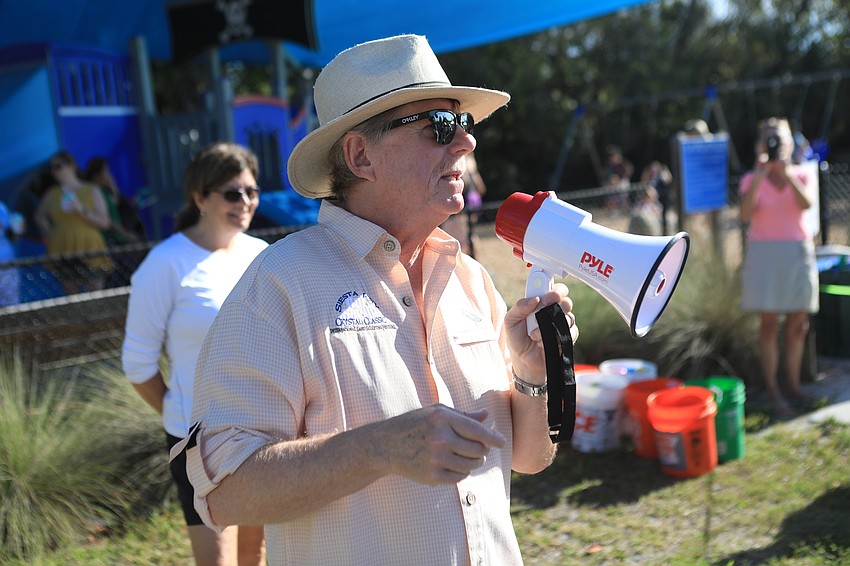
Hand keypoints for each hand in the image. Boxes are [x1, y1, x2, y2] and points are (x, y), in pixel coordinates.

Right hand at [382, 405, 505, 484]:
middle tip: (478, 448)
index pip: (477, 430)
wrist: (386, 445)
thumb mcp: (436, 412)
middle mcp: (440, 438)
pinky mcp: (432, 476)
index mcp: (442, 418)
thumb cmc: (414, 424)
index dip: (493, 438)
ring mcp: (435, 459)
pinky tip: (454, 464)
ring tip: (467, 456)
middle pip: (478, 450)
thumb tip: (486, 416)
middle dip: (482, 450)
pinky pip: (460, 477)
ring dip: (474, 462)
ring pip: (471, 465)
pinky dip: (462, 472)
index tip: (502, 442)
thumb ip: (463, 415)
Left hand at [504, 283, 577, 380]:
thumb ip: (519, 307)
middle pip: (565, 299)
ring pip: (569, 315)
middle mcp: (553, 312)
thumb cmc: (517, 340)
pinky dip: (557, 336)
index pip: (551, 289)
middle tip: (549, 302)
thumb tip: (534, 298)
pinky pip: (571, 332)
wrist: (523, 363)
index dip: (551, 287)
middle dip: (558, 299)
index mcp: (540, 304)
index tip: (546, 292)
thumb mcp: (511, 322)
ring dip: (553, 322)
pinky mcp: (567, 338)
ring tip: (535, 334)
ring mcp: (562, 325)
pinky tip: (543, 342)